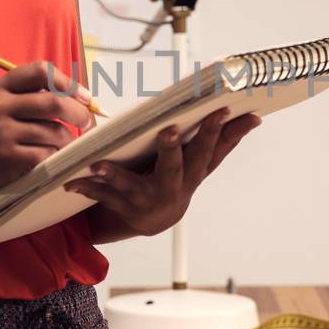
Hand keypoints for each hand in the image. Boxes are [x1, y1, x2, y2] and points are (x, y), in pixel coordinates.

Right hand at [0, 62, 93, 201]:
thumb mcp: (2, 107)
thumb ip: (33, 96)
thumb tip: (83, 97)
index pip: (41, 71)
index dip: (69, 82)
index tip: (85, 97)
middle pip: (55, 101)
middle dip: (79, 113)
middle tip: (88, 123)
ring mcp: (2, 132)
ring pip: (55, 132)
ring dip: (67, 141)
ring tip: (61, 146)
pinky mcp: (8, 157)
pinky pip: (48, 154)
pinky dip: (54, 158)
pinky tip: (46, 160)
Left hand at [63, 107, 258, 236]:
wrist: (155, 219)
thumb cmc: (180, 179)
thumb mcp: (202, 163)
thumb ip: (225, 142)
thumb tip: (256, 117)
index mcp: (193, 174)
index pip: (208, 150)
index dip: (215, 131)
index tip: (221, 110)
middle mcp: (173, 189)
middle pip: (174, 168)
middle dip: (172, 150)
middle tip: (170, 130)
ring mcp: (146, 201)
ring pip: (130, 187)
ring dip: (115, 175)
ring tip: (99, 164)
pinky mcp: (123, 208)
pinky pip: (103, 196)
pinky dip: (88, 187)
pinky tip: (73, 179)